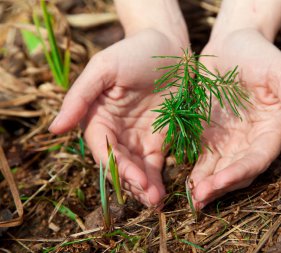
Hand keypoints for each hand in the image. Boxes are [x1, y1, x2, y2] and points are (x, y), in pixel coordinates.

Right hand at [49, 29, 187, 206]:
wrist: (169, 48)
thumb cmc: (133, 52)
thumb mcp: (103, 68)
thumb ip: (80, 97)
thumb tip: (54, 129)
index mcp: (98, 117)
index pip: (101, 148)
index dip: (115, 166)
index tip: (133, 179)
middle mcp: (116, 132)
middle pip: (118, 165)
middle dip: (131, 183)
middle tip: (149, 197)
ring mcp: (138, 138)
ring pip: (136, 170)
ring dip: (144, 187)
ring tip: (156, 200)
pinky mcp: (158, 139)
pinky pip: (155, 164)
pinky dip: (157, 179)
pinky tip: (162, 192)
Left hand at [191, 28, 280, 208]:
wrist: (232, 42)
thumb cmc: (260, 54)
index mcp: (272, 130)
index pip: (257, 160)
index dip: (238, 173)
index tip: (218, 182)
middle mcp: (251, 140)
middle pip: (237, 171)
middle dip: (219, 186)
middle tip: (198, 199)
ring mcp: (230, 138)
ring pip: (219, 168)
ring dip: (206, 184)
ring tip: (191, 198)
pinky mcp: (211, 133)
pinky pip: (203, 156)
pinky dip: (196, 169)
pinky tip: (185, 179)